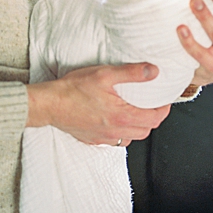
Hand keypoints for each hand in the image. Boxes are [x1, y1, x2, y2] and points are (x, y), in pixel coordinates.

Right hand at [27, 62, 170, 145]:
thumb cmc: (73, 89)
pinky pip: (115, 141)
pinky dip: (122, 132)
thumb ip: (132, 73)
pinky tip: (117, 119)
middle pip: (146, 131)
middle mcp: (115, 131)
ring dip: (138, 126)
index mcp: (122, 117)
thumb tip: (153, 71)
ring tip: (136, 111)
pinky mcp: (93, 140)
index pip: (155, 119)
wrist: (48, 104)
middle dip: (153, 118)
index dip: (164, 109)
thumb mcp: (105, 74)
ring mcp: (103, 138)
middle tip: (152, 103)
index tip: (164, 99)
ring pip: (131, 138)